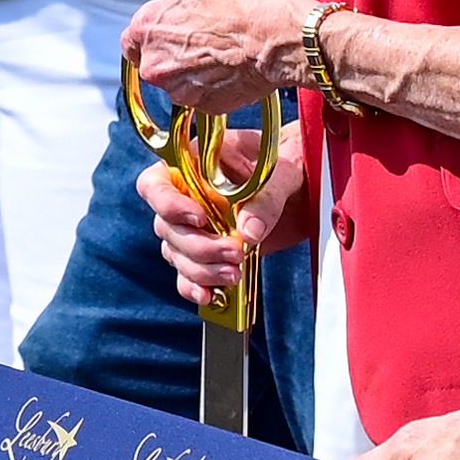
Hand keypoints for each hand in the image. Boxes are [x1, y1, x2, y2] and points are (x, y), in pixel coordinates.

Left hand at [123, 0, 306, 111]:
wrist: (285, 36)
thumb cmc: (249, 1)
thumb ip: (183, 0)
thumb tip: (186, 7)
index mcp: (147, 27)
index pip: (132, 41)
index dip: (151, 38)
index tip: (168, 37)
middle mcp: (155, 64)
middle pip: (158, 63)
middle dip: (177, 55)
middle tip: (205, 43)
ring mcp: (180, 91)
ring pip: (182, 83)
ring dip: (197, 73)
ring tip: (225, 55)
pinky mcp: (207, 108)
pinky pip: (206, 97)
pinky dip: (218, 88)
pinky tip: (237, 70)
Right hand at [142, 122, 307, 305]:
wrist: (304, 189)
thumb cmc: (288, 165)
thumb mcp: (282, 173)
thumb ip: (266, 198)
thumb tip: (248, 231)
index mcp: (193, 164)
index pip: (155, 183)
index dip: (167, 203)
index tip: (199, 218)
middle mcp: (185, 196)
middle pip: (166, 227)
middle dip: (198, 246)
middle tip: (233, 252)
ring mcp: (195, 228)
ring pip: (176, 254)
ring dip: (202, 269)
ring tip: (235, 273)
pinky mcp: (209, 253)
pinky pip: (188, 274)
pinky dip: (196, 287)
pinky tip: (212, 295)